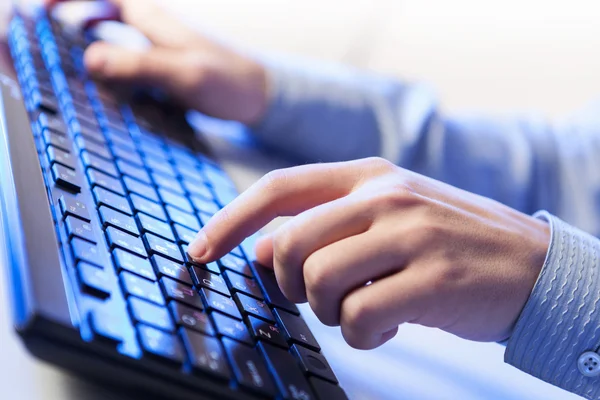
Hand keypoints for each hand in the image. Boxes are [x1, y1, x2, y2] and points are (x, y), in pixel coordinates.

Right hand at [45, 0, 267, 123]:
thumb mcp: (181, 73)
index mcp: (153, 19)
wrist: (261, 97)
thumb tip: (89, 57)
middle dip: (70, 15)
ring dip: (88, 38)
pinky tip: (104, 80)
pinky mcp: (165, 68)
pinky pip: (127, 58)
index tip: (41, 6)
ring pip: (113, 34)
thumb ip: (138, 64)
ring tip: (63, 53)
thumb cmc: (228, 81)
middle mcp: (153, 28)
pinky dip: (109, 62)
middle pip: (102, 10)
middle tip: (43, 28)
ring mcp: (158, 48)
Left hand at [188, 157, 550, 348]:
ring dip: (330, 310)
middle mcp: (386, 196)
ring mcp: (410, 234)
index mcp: (370, 175)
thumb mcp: (389, 216)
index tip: (199, 250)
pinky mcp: (431, 278)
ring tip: (364, 309)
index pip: (280, 188)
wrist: (533, 264)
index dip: (230, 220)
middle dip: (289, 283)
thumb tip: (262, 248)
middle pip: (289, 244)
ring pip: (318, 281)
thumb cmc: (450, 241)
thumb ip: (328, 225)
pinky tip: (387, 326)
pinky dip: (362, 334)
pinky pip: (358, 317)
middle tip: (317, 296)